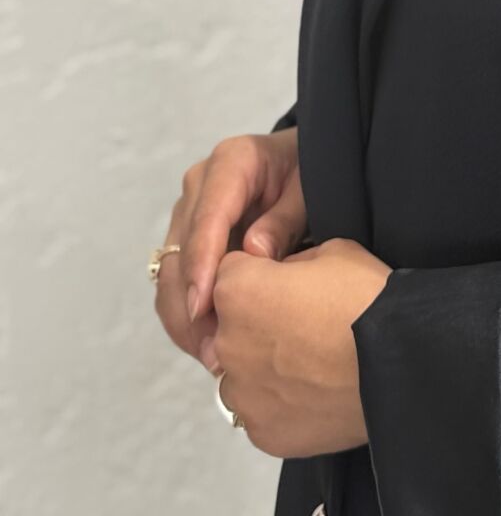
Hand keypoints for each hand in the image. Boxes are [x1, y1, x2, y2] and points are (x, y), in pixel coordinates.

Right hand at [154, 128, 307, 374]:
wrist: (305, 166)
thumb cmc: (311, 174)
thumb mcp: (310, 190)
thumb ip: (284, 219)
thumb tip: (253, 253)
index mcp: (232, 162)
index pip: (207, 218)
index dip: (201, 266)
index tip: (202, 308)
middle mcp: (201, 184)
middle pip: (180, 250)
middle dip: (190, 304)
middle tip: (213, 351)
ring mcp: (190, 211)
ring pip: (170, 272)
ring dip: (185, 317)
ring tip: (212, 357)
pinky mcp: (189, 237)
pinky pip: (178, 280)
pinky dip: (188, 313)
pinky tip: (209, 344)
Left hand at [203, 237, 393, 456]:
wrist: (399, 362)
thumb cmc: (368, 301)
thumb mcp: (332, 250)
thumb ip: (290, 262)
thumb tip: (280, 278)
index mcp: (239, 292)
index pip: (229, 273)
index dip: (260, 273)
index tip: (285, 282)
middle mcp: (228, 344)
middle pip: (231, 327)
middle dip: (258, 322)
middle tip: (304, 323)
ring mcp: (243, 394)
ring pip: (242, 374)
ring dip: (264, 366)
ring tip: (311, 362)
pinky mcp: (262, 431)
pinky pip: (261, 411)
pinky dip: (281, 402)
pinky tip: (315, 389)